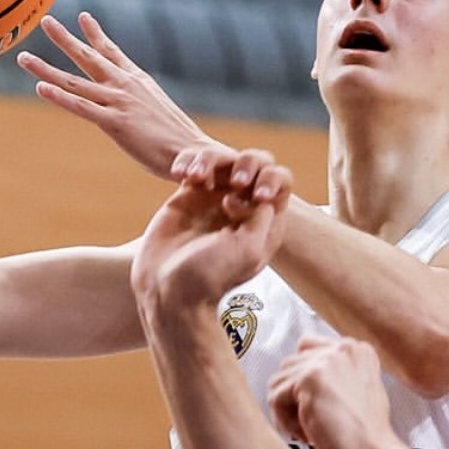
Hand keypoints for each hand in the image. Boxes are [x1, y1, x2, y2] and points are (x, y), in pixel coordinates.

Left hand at [17, 12, 218, 177]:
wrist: (198, 156)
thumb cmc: (183, 143)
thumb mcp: (161, 114)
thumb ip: (145, 107)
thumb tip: (140, 112)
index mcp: (140, 82)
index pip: (114, 53)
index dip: (96, 35)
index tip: (84, 17)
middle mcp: (127, 86)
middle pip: (90, 58)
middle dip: (66, 39)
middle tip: (46, 21)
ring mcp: (120, 103)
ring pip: (75, 82)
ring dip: (46, 69)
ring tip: (23, 57)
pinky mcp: (116, 124)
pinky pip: (81, 108)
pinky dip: (60, 97)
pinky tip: (40, 88)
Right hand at [132, 144, 292, 312]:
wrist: (168, 288)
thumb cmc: (211, 275)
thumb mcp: (250, 249)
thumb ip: (262, 216)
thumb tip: (260, 192)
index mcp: (265, 223)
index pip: (279, 182)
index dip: (270, 179)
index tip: (256, 196)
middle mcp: (242, 209)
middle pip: (255, 164)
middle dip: (246, 163)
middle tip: (233, 183)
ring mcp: (214, 200)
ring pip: (223, 159)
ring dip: (212, 159)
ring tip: (196, 177)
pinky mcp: (187, 196)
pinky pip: (193, 164)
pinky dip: (189, 161)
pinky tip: (182, 176)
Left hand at [268, 335, 402, 448]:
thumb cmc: (366, 434)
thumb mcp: (357, 391)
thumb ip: (333, 375)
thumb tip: (295, 378)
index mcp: (356, 349)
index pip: (307, 346)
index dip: (302, 378)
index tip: (310, 403)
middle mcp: (342, 348)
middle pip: (290, 365)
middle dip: (293, 397)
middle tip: (311, 423)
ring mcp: (326, 361)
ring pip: (279, 381)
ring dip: (287, 410)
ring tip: (309, 429)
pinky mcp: (309, 379)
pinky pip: (276, 397)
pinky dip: (284, 420)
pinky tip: (306, 434)